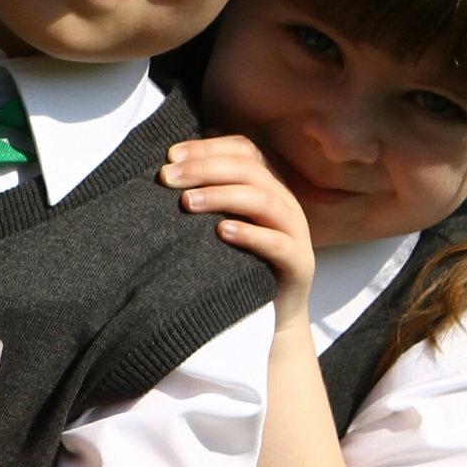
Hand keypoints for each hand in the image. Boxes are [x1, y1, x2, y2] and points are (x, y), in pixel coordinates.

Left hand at [161, 135, 314, 318]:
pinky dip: (250, 235)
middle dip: (205, 169)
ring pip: (265, 201)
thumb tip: (168, 166)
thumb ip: (202, 195)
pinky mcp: (299, 264)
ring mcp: (295, 232)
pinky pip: (279, 244)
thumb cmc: (235, 266)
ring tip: (188, 202)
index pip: (243, 150)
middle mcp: (283, 203)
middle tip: (167, 177)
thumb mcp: (216, 226)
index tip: (170, 155)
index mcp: (266, 186)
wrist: (268, 319)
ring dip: (223, 196)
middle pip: (250, 170)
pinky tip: (222, 231)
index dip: (208, 147)